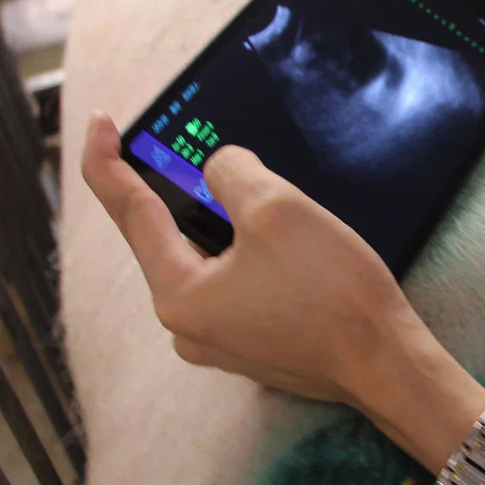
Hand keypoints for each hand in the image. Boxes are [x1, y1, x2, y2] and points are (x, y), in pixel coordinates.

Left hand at [81, 112, 423, 409]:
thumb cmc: (331, 292)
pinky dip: (246, 256)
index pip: (130, 212)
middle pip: (171, 238)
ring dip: (224, 226)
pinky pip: (234, 286)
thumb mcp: (277, 209)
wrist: (385, 363)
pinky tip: (286, 248)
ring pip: (207, 262)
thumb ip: (232, 174)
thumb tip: (221, 170)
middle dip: (186, 194)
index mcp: (178, 294)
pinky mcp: (252, 346)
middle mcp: (187, 327)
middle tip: (204, 155)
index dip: (108, 160)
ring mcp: (220, 343)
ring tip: (266, 204)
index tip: (99, 122)